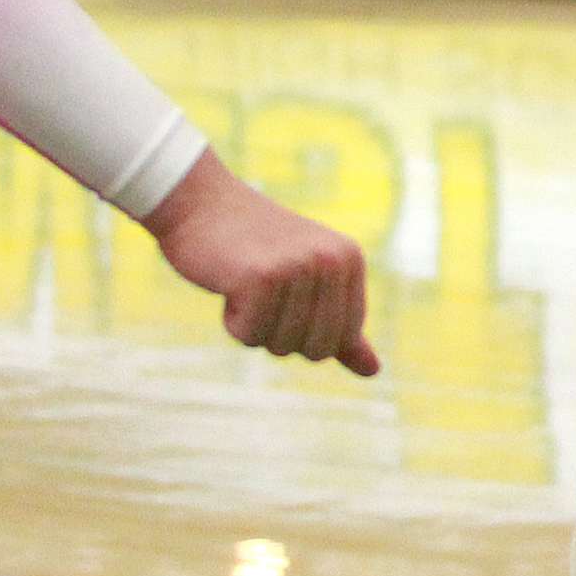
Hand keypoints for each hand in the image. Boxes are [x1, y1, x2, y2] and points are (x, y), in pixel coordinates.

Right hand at [141, 149, 381, 373]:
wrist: (201, 204)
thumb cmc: (254, 246)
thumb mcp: (308, 280)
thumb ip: (342, 327)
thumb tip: (373, 371)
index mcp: (350, 261)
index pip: (342, 340)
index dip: (305, 333)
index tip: (286, 294)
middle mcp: (332, 261)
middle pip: (315, 350)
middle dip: (281, 334)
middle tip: (264, 289)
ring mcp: (298, 267)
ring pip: (279, 345)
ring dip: (253, 325)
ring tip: (247, 280)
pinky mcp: (260, 277)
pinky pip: (248, 336)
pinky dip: (232, 320)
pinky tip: (229, 281)